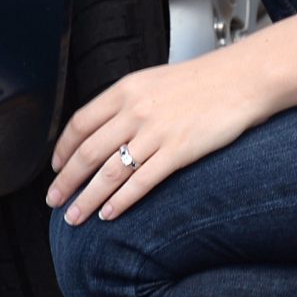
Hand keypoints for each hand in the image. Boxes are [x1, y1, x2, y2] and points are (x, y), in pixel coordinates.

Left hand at [47, 51, 271, 223]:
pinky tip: (110, 214)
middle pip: (87, 153)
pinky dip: (121, 202)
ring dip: (87, 199)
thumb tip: (102, 128)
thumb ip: (127, 102)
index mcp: (125, 90)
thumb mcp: (154, 81)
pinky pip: (140, 183)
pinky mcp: (177, 152)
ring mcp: (155, 133)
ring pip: (109, 173)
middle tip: (54, 200)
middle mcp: (135, 111)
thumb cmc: (203, 81)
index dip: (62, 150)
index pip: (79, 124)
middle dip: (66, 182)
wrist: (241, 79)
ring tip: (75, 216)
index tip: (56, 167)